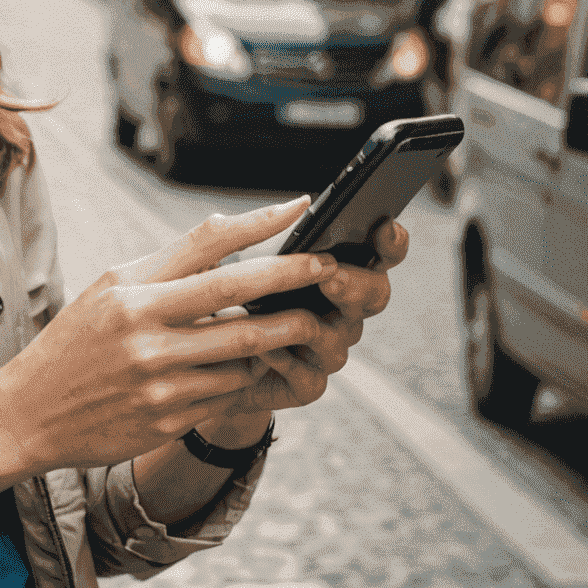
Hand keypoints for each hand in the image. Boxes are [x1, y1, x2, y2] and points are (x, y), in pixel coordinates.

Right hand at [0, 198, 336, 474]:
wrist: (30, 413)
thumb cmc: (77, 341)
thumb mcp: (109, 288)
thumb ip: (168, 265)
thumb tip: (231, 231)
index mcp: (130, 290)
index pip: (206, 245)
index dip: (258, 224)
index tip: (300, 207)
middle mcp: (144, 329)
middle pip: (236, 295)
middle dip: (291, 279)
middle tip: (329, 268)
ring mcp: (158, 378)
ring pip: (243, 351)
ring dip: (278, 337)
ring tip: (302, 324)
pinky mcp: (169, 417)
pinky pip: (230, 393)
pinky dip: (251, 378)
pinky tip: (259, 369)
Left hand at [198, 215, 410, 431]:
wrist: (197, 357)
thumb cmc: (220, 295)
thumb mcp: (231, 254)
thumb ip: (263, 231)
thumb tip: (299, 204)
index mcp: (334, 271)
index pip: (379, 254)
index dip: (391, 243)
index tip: (385, 229)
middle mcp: (340, 310)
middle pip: (374, 296)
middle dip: (356, 284)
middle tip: (329, 275)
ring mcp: (327, 349)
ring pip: (342, 337)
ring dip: (314, 323)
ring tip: (282, 310)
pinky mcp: (307, 384)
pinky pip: (310, 376)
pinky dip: (285, 361)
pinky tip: (263, 352)